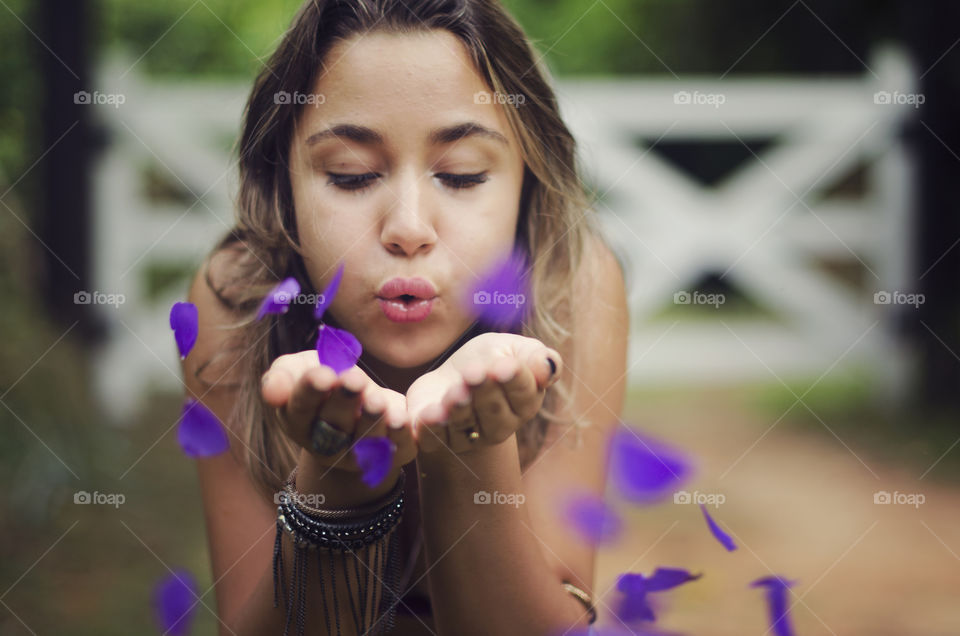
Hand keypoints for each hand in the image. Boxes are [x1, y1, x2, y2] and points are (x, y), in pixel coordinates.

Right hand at [261, 351, 416, 476]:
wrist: (357, 405)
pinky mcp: (391, 455)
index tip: (322, 374)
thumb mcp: (301, 369)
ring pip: (364, 440)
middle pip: (333, 425)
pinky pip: (396, 448)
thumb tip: (272, 392)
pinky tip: (400, 417)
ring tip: (376, 400)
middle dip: (343, 402)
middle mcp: (326, 444)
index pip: (301, 408)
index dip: (311, 392)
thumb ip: (283, 374)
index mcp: (299, 421)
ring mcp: (358, 455)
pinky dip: (400, 433)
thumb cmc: (325, 383)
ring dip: (370, 420)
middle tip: (353, 380)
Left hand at [405, 332, 560, 453]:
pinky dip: (432, 428)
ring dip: (460, 408)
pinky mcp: (436, 439)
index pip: (524, 393)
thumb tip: (548, 367)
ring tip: (455, 391)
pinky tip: (432, 413)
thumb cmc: (487, 361)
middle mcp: (499, 425)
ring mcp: (467, 437)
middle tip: (474, 373)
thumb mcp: (512, 348)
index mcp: (524, 401)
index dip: (514, 380)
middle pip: (494, 412)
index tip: (504, 366)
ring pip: (465, 424)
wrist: (450, 377)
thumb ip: (534, 356)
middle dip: (485, 392)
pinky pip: (434, 439)